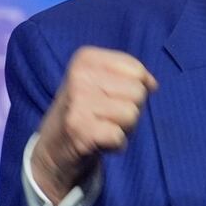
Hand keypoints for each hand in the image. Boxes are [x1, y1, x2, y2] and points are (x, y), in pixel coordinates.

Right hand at [32, 47, 157, 201]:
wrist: (53, 148)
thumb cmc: (87, 111)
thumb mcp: (103, 82)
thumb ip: (132, 77)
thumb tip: (152, 84)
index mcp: (85, 58)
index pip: (136, 70)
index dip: (133, 88)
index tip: (109, 98)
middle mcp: (79, 76)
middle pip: (138, 92)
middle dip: (129, 109)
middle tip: (105, 116)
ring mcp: (77, 103)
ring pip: (132, 114)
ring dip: (124, 128)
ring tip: (102, 128)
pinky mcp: (79, 130)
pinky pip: (120, 137)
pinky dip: (115, 145)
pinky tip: (98, 142)